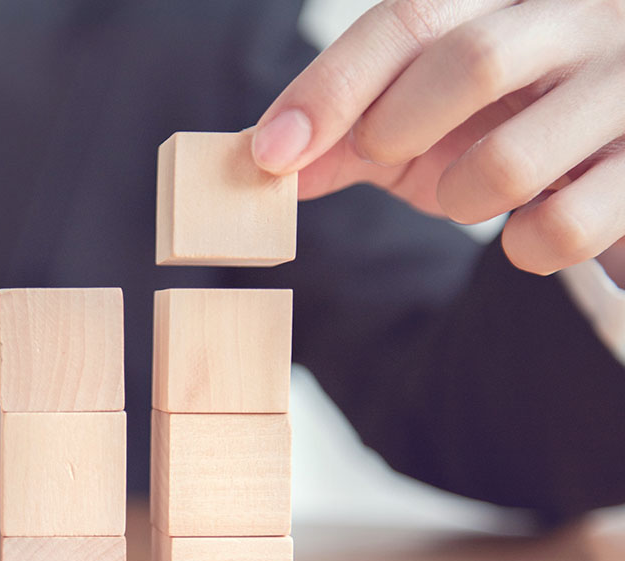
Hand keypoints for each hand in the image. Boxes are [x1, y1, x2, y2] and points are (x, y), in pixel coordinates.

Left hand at [252, 0, 624, 275]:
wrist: (618, 148)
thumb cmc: (507, 118)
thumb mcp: (421, 114)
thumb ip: (346, 132)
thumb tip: (262, 162)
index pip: (409, 16)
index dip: (331, 88)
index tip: (271, 153)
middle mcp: (579, 17)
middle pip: (472, 64)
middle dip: (395, 129)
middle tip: (382, 153)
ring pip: (512, 161)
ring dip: (460, 198)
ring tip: (471, 192)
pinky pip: (564, 227)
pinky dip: (522, 247)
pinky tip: (528, 227)